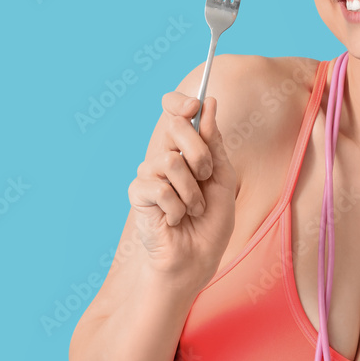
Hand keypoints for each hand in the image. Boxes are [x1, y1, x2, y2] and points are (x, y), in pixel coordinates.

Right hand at [127, 93, 236, 283]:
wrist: (197, 259)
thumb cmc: (211, 222)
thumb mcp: (222, 177)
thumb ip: (214, 142)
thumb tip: (209, 102)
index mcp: (186, 149)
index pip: (174, 110)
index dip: (180, 101)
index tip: (195, 104)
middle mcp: (164, 156)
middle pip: (174, 127)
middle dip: (199, 153)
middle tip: (205, 178)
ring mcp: (148, 174)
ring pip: (171, 161)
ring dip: (192, 191)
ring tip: (193, 209)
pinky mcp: (137, 194)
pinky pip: (159, 188)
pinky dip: (177, 208)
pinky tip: (175, 220)